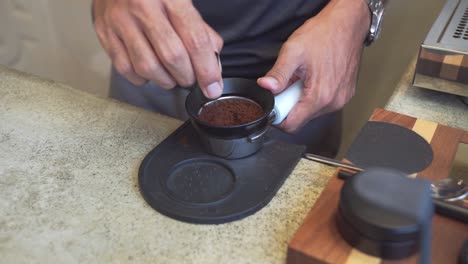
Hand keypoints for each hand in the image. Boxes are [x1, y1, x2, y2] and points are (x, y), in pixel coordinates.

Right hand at [93, 0, 223, 98]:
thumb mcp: (183, 1)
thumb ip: (200, 30)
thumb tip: (212, 66)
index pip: (195, 40)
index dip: (207, 70)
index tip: (213, 87)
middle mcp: (142, 6)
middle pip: (172, 56)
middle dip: (187, 77)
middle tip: (191, 79)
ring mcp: (120, 20)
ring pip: (147, 67)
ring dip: (166, 80)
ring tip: (172, 75)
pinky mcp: (104, 32)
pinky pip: (126, 69)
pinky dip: (143, 78)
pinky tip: (150, 70)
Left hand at [257, 0, 369, 132]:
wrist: (347, 24)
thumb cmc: (325, 34)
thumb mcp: (293, 51)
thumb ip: (278, 73)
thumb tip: (266, 86)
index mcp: (320, 96)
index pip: (292, 125)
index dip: (278, 118)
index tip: (274, 104)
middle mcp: (333, 102)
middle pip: (301, 119)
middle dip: (290, 104)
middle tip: (289, 84)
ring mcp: (341, 99)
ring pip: (312, 112)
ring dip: (302, 99)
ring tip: (303, 78)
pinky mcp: (346, 94)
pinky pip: (323, 104)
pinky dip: (314, 94)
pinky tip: (314, 78)